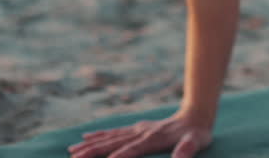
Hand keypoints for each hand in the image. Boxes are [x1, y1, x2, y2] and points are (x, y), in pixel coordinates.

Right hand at [66, 112, 211, 157]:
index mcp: (152, 139)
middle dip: (92, 151)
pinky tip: (85, 136)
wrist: (196, 115)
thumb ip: (187, 150)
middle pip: (112, 143)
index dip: (118, 157)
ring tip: (72, 150)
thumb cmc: (196, 134)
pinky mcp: (137, 128)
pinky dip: (98, 135)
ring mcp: (137, 129)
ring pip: (109, 137)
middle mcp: (141, 133)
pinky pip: (113, 132)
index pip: (131, 150)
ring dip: (90, 144)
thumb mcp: (196, 142)